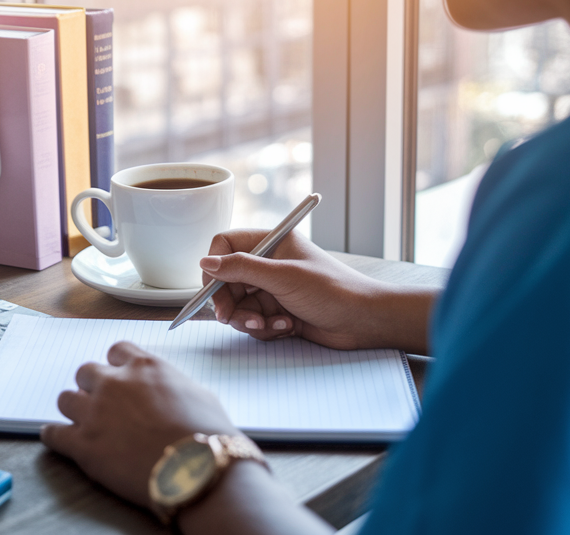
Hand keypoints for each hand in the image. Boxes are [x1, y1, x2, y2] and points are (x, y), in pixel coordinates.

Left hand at [40, 341, 238, 508]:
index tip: (119, 377)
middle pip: (86, 372)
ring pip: (66, 399)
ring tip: (84, 422)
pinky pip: (53, 433)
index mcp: (144, 367)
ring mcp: (95, 413)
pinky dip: (54, 435)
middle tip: (103, 404)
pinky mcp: (83, 446)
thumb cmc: (209, 436)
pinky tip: (59, 439)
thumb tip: (168, 391)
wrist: (200, 471)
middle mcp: (114, 384)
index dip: (116, 367)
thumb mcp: (199, 395)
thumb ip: (172, 384)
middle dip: (93, 386)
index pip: (116, 351)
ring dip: (74, 409)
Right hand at [203, 229, 431, 352]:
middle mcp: (268, 263)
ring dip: (249, 319)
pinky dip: (265, 327)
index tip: (211, 288)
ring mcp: (272, 288)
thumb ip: (241, 268)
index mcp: (271, 242)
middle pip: (227, 280)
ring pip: (238, 305)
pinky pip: (254, 320)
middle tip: (232, 318)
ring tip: (271, 323)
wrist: (365, 321)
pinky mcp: (277, 311)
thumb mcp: (282, 276)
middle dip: (230, 302)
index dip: (214, 266)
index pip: (225, 244)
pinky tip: (287, 327)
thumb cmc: (333, 290)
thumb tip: (205, 263)